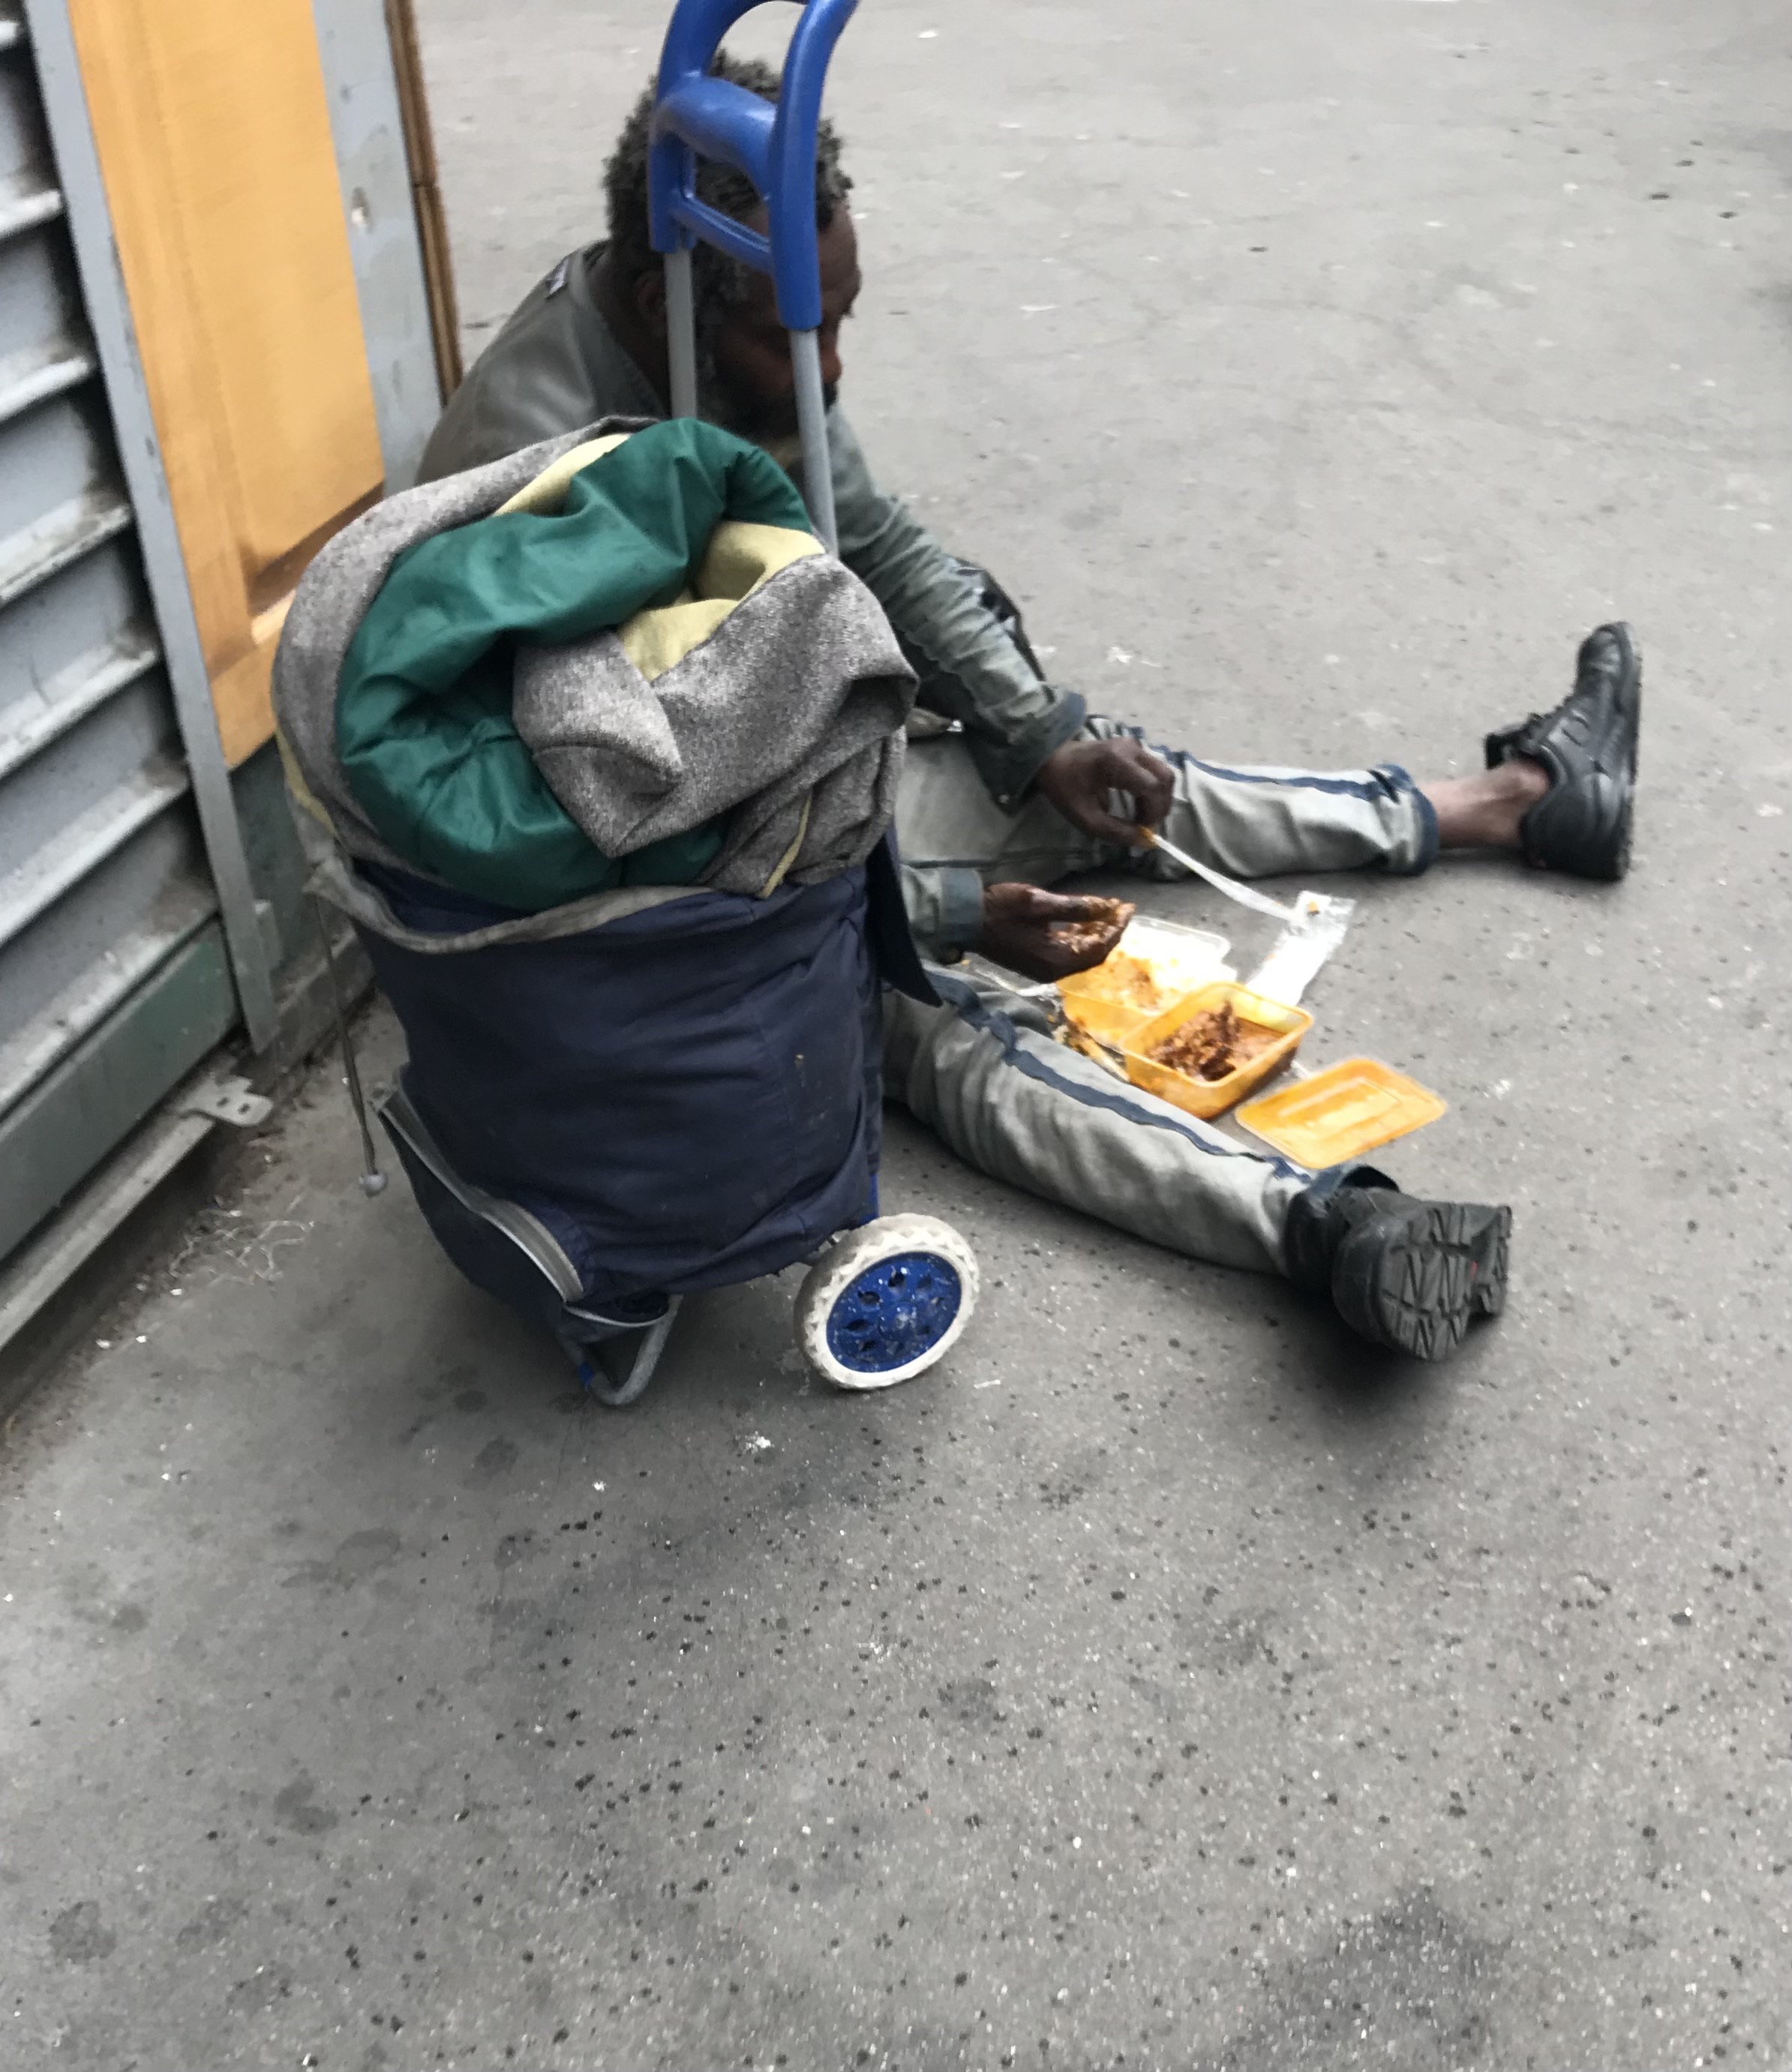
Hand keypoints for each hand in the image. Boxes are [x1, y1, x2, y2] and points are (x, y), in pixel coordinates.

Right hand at [975, 884, 1131, 981]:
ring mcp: (1044, 968)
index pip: (1098, 948)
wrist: (966, 920)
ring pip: (1080, 954)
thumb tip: (1105, 908)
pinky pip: (1067, 952)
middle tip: (1120, 908)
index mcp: (1056, 960)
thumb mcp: (1039, 903)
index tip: (1127, 907)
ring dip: (1095, 934)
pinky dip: (1079, 938)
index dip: (1116, 928)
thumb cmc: (1000, 909)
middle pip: (1092, 955)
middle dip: (1109, 932)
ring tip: (1106, 911)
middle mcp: (1053, 970)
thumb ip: (1074, 908)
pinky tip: (1084, 922)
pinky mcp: (1036, 962)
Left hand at [1033, 737, 1174, 846]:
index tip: (1144, 829)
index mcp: (1116, 761)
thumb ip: (1116, 831)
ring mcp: (1134, 745)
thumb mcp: (1086, 817)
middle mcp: (1131, 748)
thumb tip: (1144, 841)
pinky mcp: (1134, 748)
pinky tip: (1138, 803)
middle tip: (1147, 824)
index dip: (1154, 811)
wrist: (1051, 759)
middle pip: (1165, 778)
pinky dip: (1153, 789)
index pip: (1152, 786)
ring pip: (1163, 773)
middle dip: (1161, 805)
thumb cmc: (1064, 787)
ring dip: (1158, 798)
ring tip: (1141, 816)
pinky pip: (1154, 769)